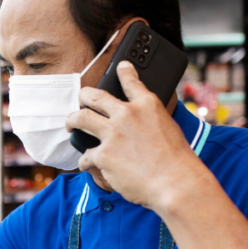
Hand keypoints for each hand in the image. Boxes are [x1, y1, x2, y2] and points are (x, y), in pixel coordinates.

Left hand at [66, 61, 214, 213]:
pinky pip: (85, 155)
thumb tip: (141, 126)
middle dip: (84, 95)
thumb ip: (150, 122)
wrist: (175, 182)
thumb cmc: (177, 161)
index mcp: (147, 106)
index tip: (121, 66)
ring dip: (72, 121)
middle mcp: (127, 114)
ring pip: (81, 118)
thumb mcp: (169, 129)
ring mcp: (112, 133)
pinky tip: (86, 164)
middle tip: (80, 98)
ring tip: (70, 125)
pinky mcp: (103, 155)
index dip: (124, 71)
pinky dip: (84, 161)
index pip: (132, 82)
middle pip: (95, 96)